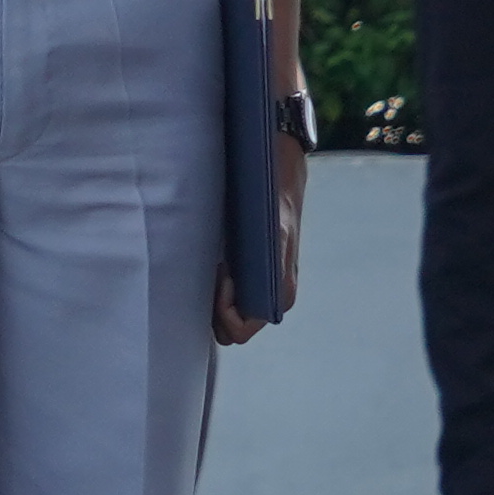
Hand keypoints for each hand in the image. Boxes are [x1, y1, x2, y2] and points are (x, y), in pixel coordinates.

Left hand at [215, 126, 305, 349]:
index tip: (222, 277)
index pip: (241, 330)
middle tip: (215, 268)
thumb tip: (256, 300)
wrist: (279, 164)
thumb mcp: (276, 229)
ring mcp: (258, 282)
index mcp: (280, 292)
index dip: (225, 313)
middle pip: (230, 328)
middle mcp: (269, 293)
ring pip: (226, 312)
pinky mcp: (247, 267)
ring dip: (214, 297)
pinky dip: (215, 284)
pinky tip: (212, 257)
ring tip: (215, 261)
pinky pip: (226, 292)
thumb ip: (273, 267)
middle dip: (215, 308)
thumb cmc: (275, 195)